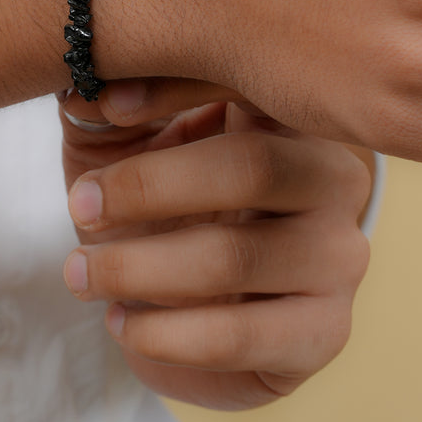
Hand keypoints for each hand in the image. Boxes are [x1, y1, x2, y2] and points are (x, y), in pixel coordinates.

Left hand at [60, 98, 371, 409]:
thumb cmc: (160, 203)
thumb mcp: (127, 140)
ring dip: (138, 268)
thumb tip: (86, 90)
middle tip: (82, 206)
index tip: (108, 107)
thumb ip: (112, 104)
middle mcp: (335, 177)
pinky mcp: (325, 331)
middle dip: (150, 188)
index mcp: (294, 115)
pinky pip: (236, 336)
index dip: (179, 88)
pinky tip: (122, 322)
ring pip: (235, 257)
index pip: (254, 85)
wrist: (190, 307)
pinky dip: (162, 333)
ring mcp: (339, 256)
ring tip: (82, 273)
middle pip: (253, 167)